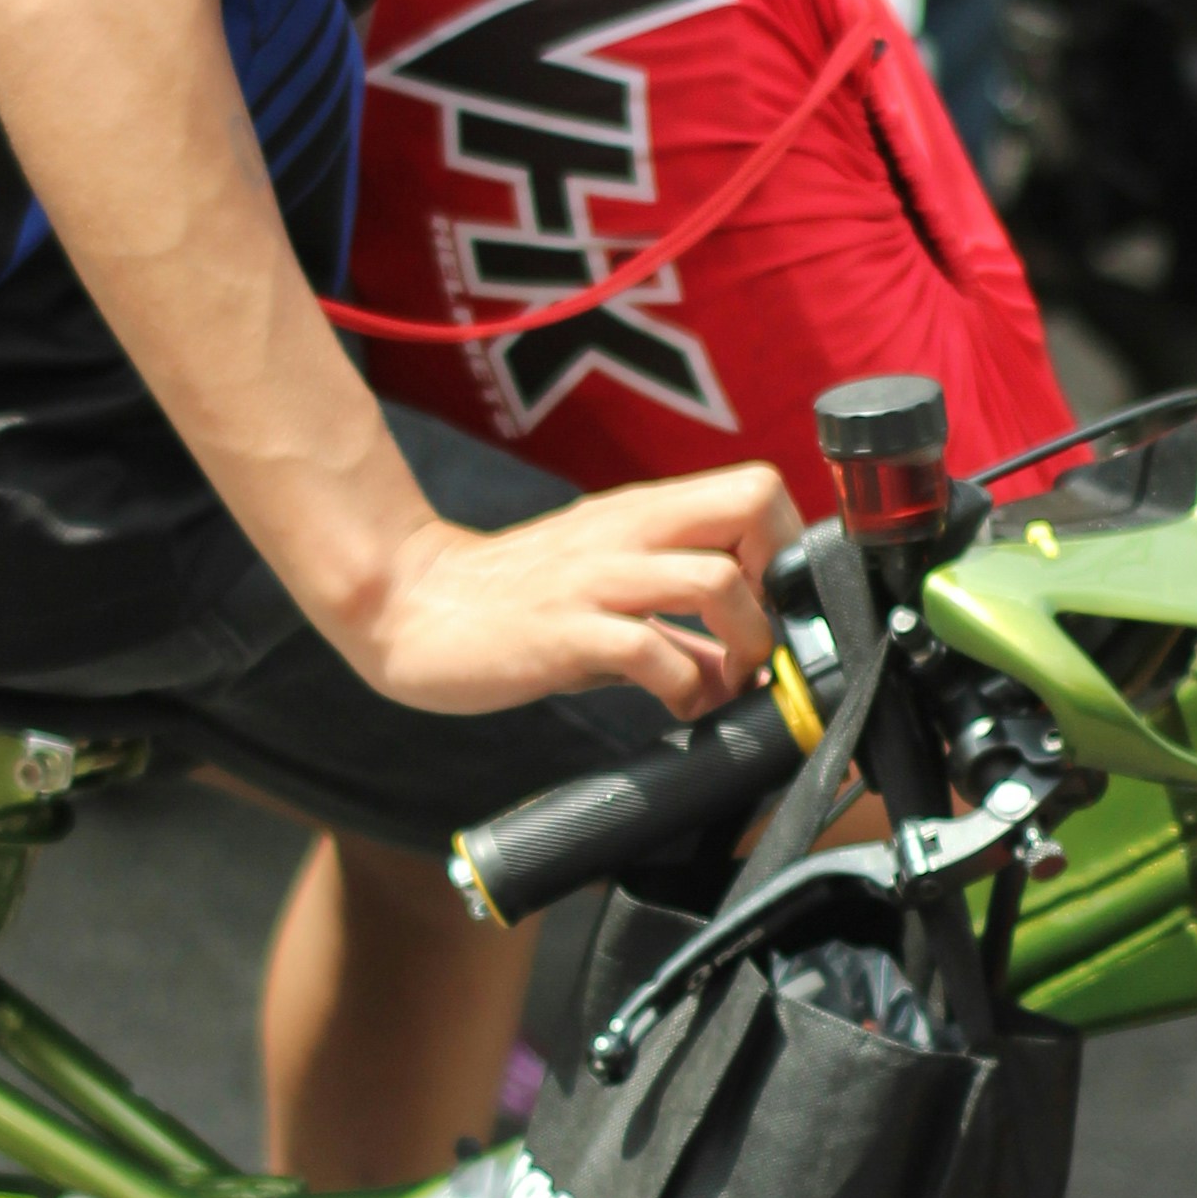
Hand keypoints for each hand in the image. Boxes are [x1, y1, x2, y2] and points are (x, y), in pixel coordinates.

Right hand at [333, 463, 800, 721]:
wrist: (410, 607)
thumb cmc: (513, 603)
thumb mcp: (609, 598)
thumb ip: (680, 626)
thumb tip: (745, 667)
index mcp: (642, 514)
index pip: (756, 488)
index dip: (786, 546)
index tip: (776, 607)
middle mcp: (626, 531)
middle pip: (751, 504)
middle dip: (782, 578)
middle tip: (764, 637)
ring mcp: (595, 578)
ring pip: (715, 580)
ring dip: (744, 642)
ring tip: (729, 684)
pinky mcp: (563, 631)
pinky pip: (650, 652)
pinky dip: (685, 690)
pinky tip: (678, 709)